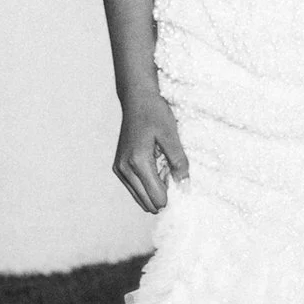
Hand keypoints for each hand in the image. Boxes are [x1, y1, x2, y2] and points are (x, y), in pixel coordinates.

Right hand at [115, 90, 189, 214]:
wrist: (137, 99)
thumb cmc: (155, 113)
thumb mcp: (171, 135)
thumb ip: (178, 161)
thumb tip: (184, 184)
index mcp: (137, 162)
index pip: (156, 198)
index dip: (171, 195)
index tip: (179, 180)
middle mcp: (124, 169)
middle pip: (146, 203)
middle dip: (162, 195)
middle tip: (171, 175)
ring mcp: (119, 169)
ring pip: (140, 197)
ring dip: (154, 190)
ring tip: (163, 169)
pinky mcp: (118, 167)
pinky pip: (134, 188)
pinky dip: (146, 184)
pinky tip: (155, 169)